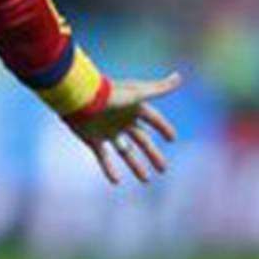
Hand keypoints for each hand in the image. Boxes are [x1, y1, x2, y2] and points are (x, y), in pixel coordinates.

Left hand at [66, 72, 180, 184]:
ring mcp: (108, 131)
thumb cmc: (110, 94)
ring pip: (125, 151)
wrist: (80, 98)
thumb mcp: (137, 93)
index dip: (163, 127)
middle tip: (163, 169)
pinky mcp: (94, 140)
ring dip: (135, 165)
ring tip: (146, 180)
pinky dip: (109, 169)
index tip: (172, 138)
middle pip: (142, 140)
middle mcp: (122, 121)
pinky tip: (117, 181)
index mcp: (133, 109)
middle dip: (153, 154)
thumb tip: (179, 77)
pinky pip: (103, 157)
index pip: (154, 119)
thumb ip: (158, 88)